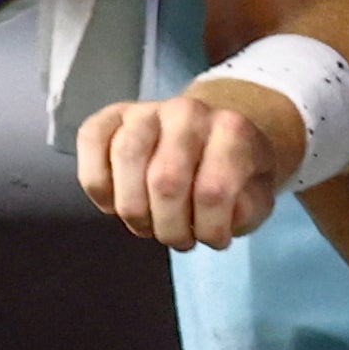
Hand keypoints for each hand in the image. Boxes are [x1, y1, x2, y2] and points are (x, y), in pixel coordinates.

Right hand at [77, 84, 301, 248]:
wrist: (216, 135)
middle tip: (177, 238)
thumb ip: (246, 210)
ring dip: (133, 211)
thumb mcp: (257, 198)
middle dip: (168, 228)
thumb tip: (221, 215)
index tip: (214, 240)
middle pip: (164, 181)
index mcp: (232, 129)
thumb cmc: (234, 175)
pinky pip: (91, 141)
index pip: (212, 191)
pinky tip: (113, 203)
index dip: (209, 230)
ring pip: (125, 158)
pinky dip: (97, 183)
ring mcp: (148, 109)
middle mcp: (188, 111)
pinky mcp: (113, 114)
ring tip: (147, 226)